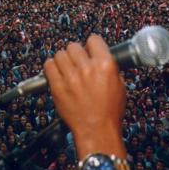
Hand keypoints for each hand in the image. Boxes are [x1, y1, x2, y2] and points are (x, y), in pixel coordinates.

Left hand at [44, 35, 125, 158]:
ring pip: (60, 54)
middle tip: (78, 62)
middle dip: (76, 53)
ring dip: (63, 60)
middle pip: (74, 46)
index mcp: (105, 65)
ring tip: (67, 68)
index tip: (89, 49)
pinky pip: (48, 65)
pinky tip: (57, 73)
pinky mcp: (57, 86)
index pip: (93, 40)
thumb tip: (99, 57)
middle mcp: (87, 68)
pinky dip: (52, 67)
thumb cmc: (109, 112)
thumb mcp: (120, 85)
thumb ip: (109, 68)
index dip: (91, 45)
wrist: (97, 130)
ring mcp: (71, 77)